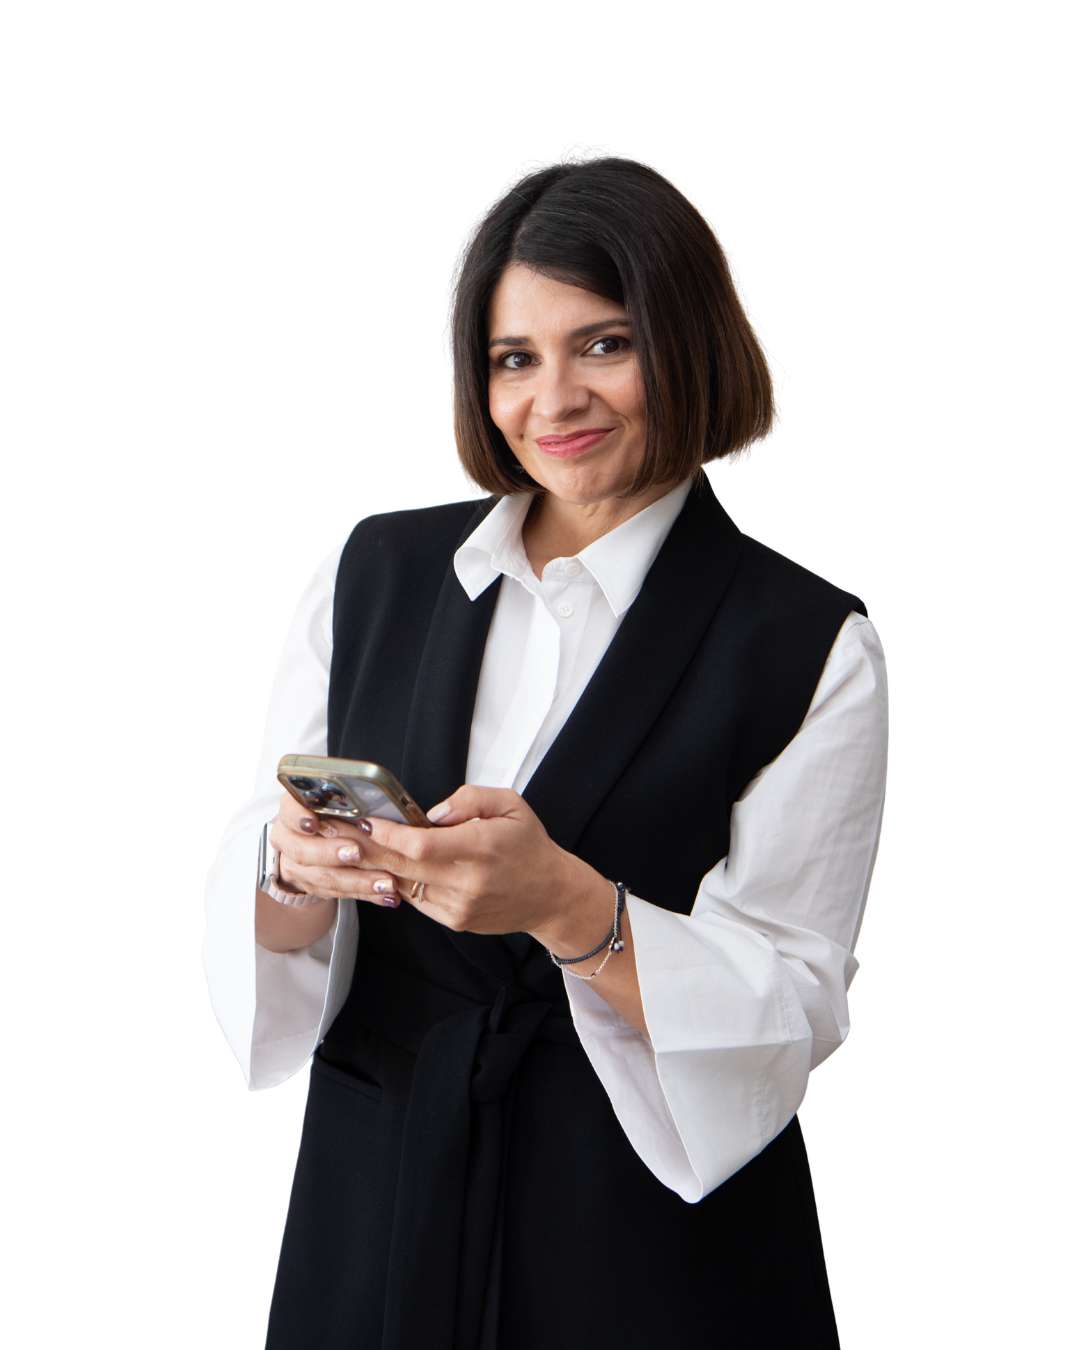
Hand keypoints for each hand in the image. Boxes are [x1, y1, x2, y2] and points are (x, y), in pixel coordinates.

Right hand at [269, 789, 410, 907]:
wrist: (311, 838)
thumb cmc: (329, 809)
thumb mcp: (332, 797)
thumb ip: (343, 799)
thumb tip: (369, 800)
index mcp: (291, 810)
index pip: (288, 811)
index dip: (299, 818)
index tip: (314, 823)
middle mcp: (288, 839)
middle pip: (303, 850)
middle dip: (332, 853)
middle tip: (359, 852)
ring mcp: (296, 866)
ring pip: (324, 877)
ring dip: (358, 881)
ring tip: (385, 883)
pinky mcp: (311, 886)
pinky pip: (338, 893)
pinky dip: (365, 894)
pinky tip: (386, 896)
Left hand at [348, 785, 609, 943]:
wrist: (551, 895)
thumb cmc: (529, 846)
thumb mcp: (511, 804)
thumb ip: (470, 799)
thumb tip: (430, 814)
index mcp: (482, 848)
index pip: (422, 845)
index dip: (388, 833)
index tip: (366, 819)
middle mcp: (468, 882)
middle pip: (403, 867)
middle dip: (367, 848)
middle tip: (338, 831)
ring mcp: (459, 906)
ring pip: (404, 885)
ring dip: (374, 867)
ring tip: (348, 847)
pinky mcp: (455, 920)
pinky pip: (416, 899)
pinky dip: (397, 882)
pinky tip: (378, 867)